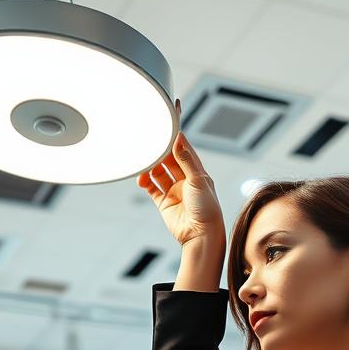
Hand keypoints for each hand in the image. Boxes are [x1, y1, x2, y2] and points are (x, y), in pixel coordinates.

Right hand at [137, 99, 224, 247]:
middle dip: (159, 148)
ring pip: (158, 171)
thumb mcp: (198, 180)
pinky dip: (145, 181)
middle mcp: (185, 179)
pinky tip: (141, 177)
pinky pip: (152, 187)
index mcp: (196, 171)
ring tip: (143, 158)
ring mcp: (174, 190)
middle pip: (168, 157)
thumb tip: (179, 138)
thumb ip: (186, 160)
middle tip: (149, 136)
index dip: (177, 131)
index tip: (171, 113)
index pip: (184, 146)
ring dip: (150, 165)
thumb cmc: (207, 209)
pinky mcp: (164, 202)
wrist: (200, 236)